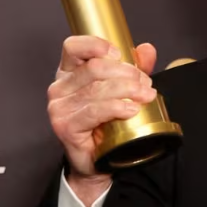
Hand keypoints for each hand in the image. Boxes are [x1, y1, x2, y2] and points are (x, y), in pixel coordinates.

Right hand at [47, 36, 156, 202]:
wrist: (98, 161)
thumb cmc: (106, 125)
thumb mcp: (123, 91)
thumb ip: (134, 69)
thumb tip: (146, 49)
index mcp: (69, 73)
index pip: (74, 47)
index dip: (97, 45)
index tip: (120, 55)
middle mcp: (60, 87)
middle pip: (94, 68)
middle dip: (126, 73)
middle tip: (145, 84)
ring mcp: (60, 107)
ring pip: (97, 89)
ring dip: (128, 90)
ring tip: (146, 96)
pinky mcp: (65, 126)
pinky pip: (94, 111)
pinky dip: (117, 107)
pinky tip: (132, 109)